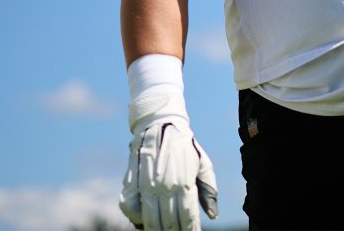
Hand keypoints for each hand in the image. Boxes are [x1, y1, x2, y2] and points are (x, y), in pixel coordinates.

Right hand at [120, 114, 218, 229]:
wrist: (159, 123)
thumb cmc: (184, 146)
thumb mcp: (203, 164)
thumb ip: (209, 190)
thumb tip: (213, 216)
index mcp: (184, 181)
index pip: (187, 215)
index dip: (190, 229)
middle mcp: (164, 185)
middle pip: (169, 222)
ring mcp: (145, 185)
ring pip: (150, 219)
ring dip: (157, 229)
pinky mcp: (131, 181)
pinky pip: (130, 208)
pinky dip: (136, 218)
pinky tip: (144, 221)